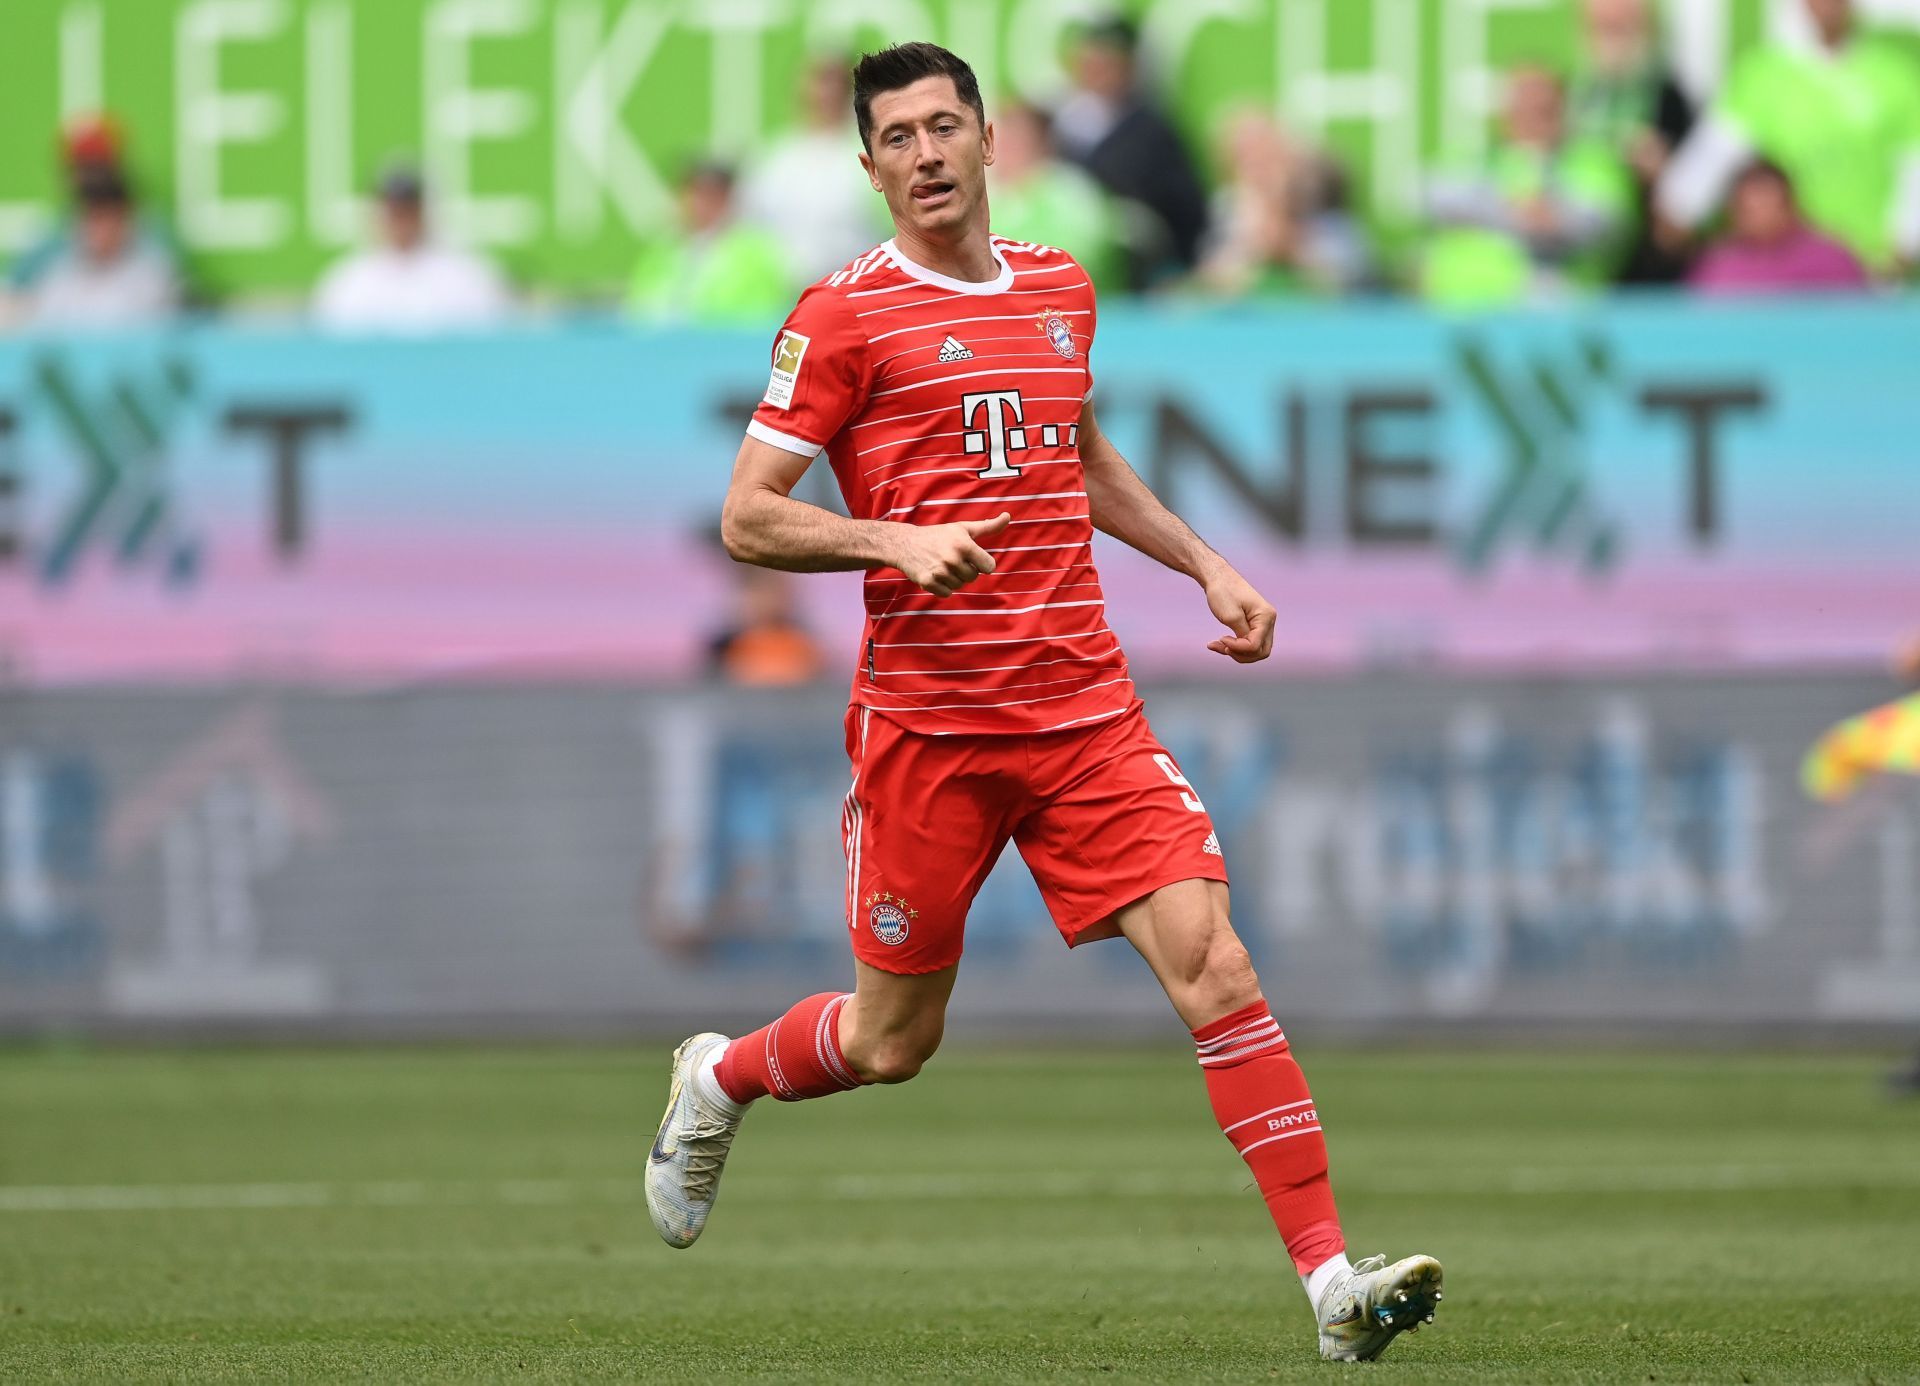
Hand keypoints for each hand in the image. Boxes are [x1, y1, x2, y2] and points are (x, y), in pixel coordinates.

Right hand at [890, 513, 1009, 596]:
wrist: (905, 543)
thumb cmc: (939, 535)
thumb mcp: (963, 528)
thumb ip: (988, 526)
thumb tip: (1008, 516)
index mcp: (964, 545)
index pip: (989, 567)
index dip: (982, 564)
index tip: (973, 558)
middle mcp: (952, 559)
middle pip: (973, 577)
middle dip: (966, 570)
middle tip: (952, 559)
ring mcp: (940, 572)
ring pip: (960, 586)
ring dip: (954, 579)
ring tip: (942, 565)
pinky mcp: (928, 582)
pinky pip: (947, 593)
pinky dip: (943, 587)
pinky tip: (935, 574)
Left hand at [1203, 569, 1275, 662]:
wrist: (1218, 576)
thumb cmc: (1223, 592)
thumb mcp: (1231, 616)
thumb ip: (1242, 636)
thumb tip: (1248, 650)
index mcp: (1266, 616)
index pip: (1255, 645)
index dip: (1238, 648)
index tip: (1221, 639)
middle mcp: (1269, 620)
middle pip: (1261, 651)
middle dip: (1240, 654)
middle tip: (1222, 647)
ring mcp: (1263, 623)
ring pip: (1255, 649)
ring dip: (1236, 652)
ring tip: (1217, 645)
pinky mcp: (1254, 624)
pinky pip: (1248, 642)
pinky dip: (1235, 645)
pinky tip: (1219, 643)